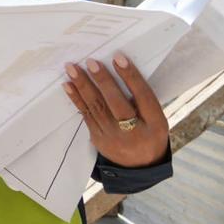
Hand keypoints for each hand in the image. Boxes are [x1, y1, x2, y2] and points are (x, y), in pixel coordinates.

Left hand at [63, 52, 168, 167]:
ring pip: (97, 107)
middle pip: (117, 103)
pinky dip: (76, 98)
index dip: (131, 77)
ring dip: (82, 85)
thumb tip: (118, 69)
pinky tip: (67, 84)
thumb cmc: (148, 132)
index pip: (144, 97)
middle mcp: (134, 131)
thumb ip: (142, 99)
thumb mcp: (156, 118)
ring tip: (72, 68)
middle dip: (103, 81)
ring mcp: (113, 136)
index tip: (118, 57)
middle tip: (91, 62)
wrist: (139, 166)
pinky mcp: (97, 138)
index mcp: (155, 124)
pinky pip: (85, 115)